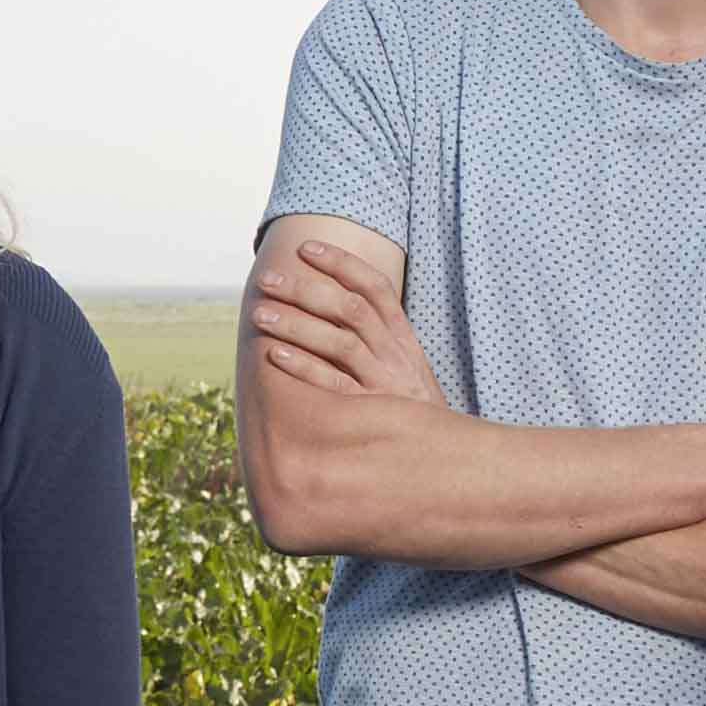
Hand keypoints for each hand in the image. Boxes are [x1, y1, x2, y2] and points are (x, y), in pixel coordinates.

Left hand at [252, 234, 450, 408]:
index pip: (376, 288)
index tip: (306, 248)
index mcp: (403, 339)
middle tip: (268, 279)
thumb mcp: (406, 368)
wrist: (444, 457)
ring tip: (261, 313)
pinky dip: (304, 367)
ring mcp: (385, 384)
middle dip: (306, 289)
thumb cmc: (412, 410)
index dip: (342, 264)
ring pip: (341, 342)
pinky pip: (335, 386)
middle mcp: (396, 356)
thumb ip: (377, 339)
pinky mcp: (372, 415)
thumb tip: (331, 307)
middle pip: (351, 309)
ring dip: (297, 325)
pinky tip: (275, 354)